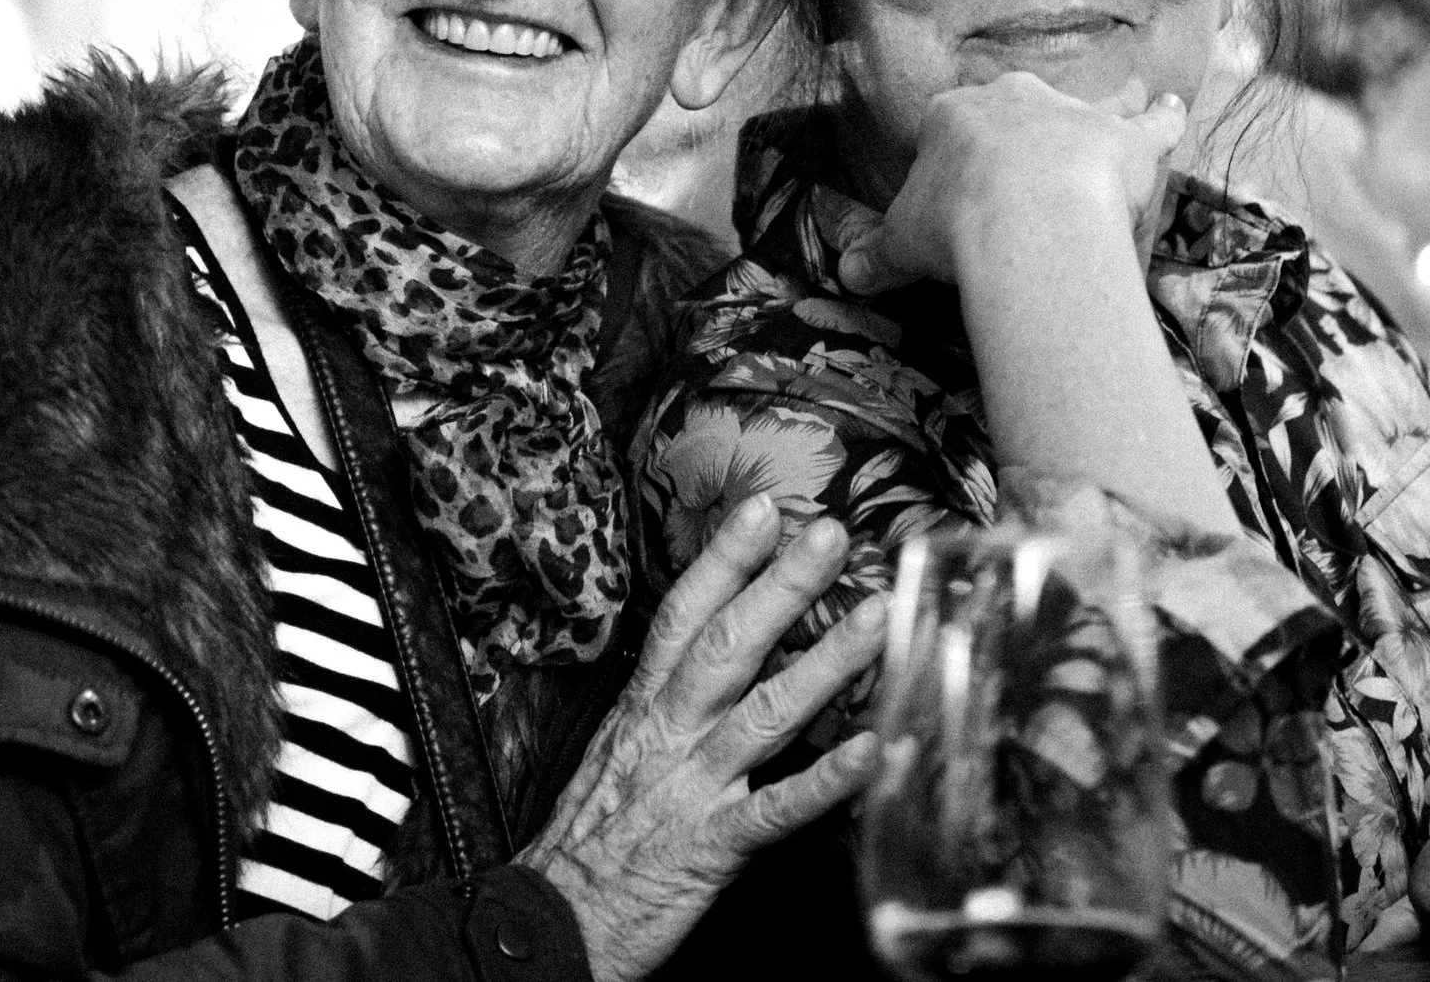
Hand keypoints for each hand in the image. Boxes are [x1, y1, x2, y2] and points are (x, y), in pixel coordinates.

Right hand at [516, 493, 887, 981]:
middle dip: (781, 585)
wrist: (550, 924)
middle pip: (727, 645)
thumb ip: (670, 704)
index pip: (683, 616)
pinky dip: (825, 780)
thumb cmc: (592, 838)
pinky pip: (776, 809)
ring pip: (764, 711)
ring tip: (879, 618)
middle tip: (833, 534)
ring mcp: (692, 787)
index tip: (764, 506)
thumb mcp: (623, 752)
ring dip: (826, 662)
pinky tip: (872, 751)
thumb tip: (722, 655)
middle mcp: (669, 734)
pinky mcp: (711, 848)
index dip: (724, 559)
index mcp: (645, 707)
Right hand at [840, 73, 1187, 295]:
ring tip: (1118, 109)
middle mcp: (1014, 99)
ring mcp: (1073, 114)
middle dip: (1017, 130)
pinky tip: (1175, 108)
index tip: (956, 190)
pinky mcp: (1125, 138)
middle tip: (1019, 169)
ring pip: (1089, 103)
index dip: (950, 158)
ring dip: (1103, 107)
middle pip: (1015, 109)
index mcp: (951, 115)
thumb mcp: (900, 244)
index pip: (947, 127)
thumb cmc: (955, 224)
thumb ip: (877, 256)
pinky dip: (1165, 118)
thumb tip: (846, 274)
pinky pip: (1152, 123)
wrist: (1027, 217)